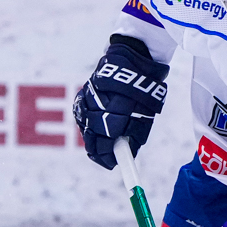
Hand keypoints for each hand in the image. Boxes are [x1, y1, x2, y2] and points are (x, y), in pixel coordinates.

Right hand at [74, 36, 168, 170]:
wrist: (131, 61)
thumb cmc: (142, 91)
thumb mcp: (144, 114)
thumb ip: (134, 134)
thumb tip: (126, 153)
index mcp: (117, 114)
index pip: (108, 144)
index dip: (109, 157)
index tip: (113, 165)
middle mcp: (99, 108)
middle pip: (93, 138)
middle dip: (100, 151)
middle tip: (107, 159)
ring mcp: (88, 101)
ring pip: (86, 127)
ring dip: (93, 138)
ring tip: (103, 145)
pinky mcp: (83, 95)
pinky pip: (82, 116)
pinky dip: (87, 124)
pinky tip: (94, 127)